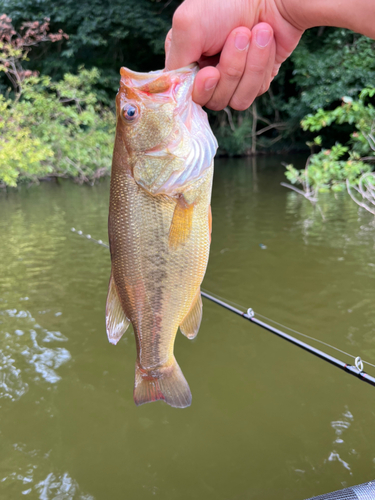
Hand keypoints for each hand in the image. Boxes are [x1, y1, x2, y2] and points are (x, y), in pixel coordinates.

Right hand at [165, 0, 303, 110]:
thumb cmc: (228, 2)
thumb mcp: (188, 24)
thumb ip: (175, 61)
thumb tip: (178, 89)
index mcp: (186, 59)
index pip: (184, 94)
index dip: (200, 88)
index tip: (211, 72)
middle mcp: (207, 72)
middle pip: (212, 100)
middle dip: (230, 70)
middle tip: (240, 34)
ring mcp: (232, 80)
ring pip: (234, 100)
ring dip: (249, 65)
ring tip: (257, 31)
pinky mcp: (255, 81)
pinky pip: (254, 92)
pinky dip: (261, 65)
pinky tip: (266, 41)